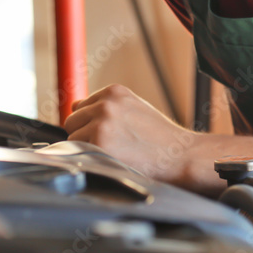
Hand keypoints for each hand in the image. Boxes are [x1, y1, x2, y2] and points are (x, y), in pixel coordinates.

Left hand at [63, 84, 198, 183]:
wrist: (180, 155)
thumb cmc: (159, 137)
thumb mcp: (134, 108)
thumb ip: (106, 106)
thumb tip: (74, 107)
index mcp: (114, 92)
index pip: (80, 106)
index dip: (89, 123)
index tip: (105, 134)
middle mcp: (106, 103)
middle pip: (72, 121)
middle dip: (83, 134)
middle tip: (108, 146)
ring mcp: (101, 123)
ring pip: (72, 138)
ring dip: (86, 148)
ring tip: (112, 153)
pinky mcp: (99, 144)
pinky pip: (78, 153)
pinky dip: (89, 159)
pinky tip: (110, 160)